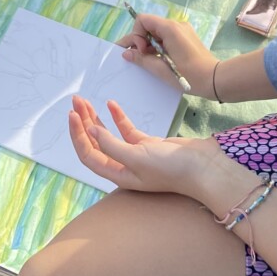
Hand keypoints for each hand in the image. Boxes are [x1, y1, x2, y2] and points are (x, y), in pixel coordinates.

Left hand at [69, 97, 237, 196]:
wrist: (202, 167)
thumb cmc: (170, 169)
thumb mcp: (137, 158)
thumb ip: (112, 145)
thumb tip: (90, 131)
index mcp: (117, 174)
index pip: (89, 155)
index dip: (78, 136)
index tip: (73, 115)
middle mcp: (123, 166)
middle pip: (95, 143)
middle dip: (83, 123)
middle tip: (76, 101)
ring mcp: (135, 155)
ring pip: (108, 135)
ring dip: (96, 118)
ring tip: (85, 101)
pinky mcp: (147, 145)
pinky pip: (126, 130)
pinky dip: (118, 117)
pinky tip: (111, 104)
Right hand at [118, 13, 218, 94]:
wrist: (215, 80)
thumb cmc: (188, 75)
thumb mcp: (161, 69)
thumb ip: (141, 59)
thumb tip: (126, 53)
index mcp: (170, 28)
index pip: (143, 20)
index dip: (136, 35)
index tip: (141, 51)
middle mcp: (176, 25)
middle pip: (149, 26)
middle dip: (139, 41)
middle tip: (132, 57)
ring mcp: (182, 31)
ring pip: (157, 33)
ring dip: (149, 45)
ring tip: (146, 61)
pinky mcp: (186, 38)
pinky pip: (166, 38)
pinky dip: (158, 46)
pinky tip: (158, 60)